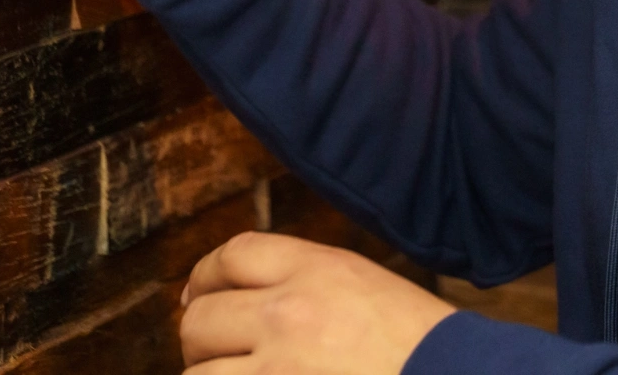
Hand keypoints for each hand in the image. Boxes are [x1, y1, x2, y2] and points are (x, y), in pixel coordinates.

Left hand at [179, 232, 455, 374]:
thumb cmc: (419, 345)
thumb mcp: (365, 286)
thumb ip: (305, 282)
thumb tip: (235, 295)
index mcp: (316, 270)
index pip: (232, 255)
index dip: (205, 275)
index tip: (199, 294)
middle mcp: (288, 314)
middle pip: (201, 317)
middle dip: (200, 337)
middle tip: (214, 352)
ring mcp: (278, 370)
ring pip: (198, 373)